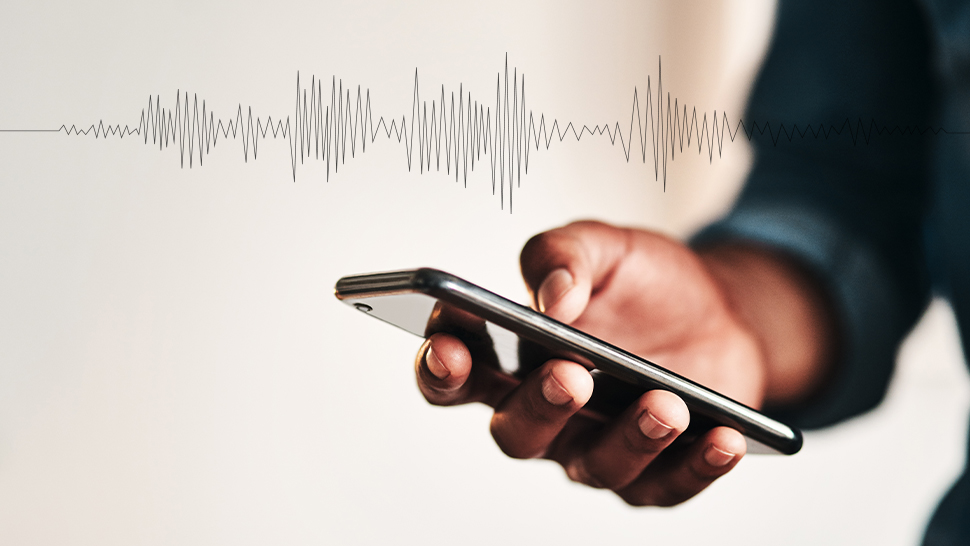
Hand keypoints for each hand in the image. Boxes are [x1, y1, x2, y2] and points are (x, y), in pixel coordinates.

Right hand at [415, 221, 770, 505]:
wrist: (719, 311)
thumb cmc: (643, 284)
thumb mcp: (604, 246)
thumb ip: (564, 256)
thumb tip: (552, 298)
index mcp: (513, 359)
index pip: (455, 375)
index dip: (440, 368)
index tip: (449, 346)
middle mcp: (546, 414)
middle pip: (516, 433)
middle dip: (538, 408)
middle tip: (568, 376)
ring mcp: (598, 447)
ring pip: (594, 466)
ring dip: (628, 439)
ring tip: (665, 404)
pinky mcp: (656, 472)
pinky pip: (667, 486)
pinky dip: (696, 466)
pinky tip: (722, 438)